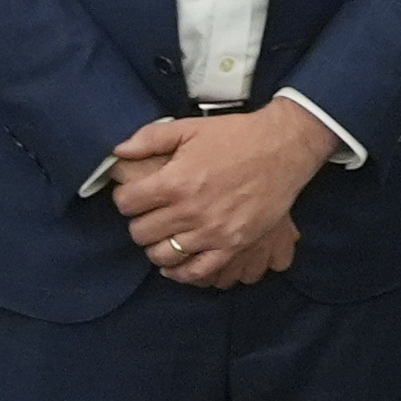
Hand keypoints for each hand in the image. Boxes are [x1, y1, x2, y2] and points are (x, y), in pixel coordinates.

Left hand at [109, 105, 327, 287]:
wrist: (282, 148)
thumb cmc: (235, 136)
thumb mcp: (190, 127)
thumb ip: (150, 138)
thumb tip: (118, 152)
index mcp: (175, 181)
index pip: (127, 204)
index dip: (125, 199)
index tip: (133, 196)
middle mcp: (190, 210)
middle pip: (141, 233)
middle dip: (139, 222)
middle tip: (148, 214)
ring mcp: (212, 232)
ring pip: (162, 255)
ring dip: (155, 246)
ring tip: (162, 235)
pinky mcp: (232, 245)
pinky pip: (196, 272)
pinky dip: (179, 272)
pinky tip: (175, 263)